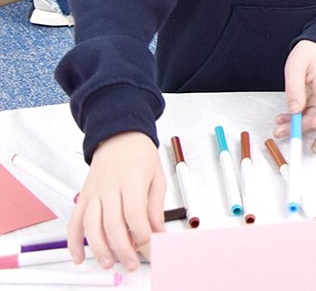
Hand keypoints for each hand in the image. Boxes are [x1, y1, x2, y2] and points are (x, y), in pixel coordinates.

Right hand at [68, 132, 164, 271]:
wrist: (120, 136)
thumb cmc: (140, 154)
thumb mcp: (156, 177)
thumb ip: (156, 207)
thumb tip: (159, 232)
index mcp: (132, 180)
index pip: (134, 214)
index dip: (142, 234)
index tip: (151, 246)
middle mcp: (109, 187)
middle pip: (113, 224)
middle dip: (123, 248)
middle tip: (132, 263)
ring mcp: (93, 193)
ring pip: (91, 226)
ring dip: (99, 249)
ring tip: (109, 263)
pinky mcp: (83, 197)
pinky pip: (74, 222)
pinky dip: (72, 242)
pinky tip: (79, 257)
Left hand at [275, 40, 315, 151]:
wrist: (315, 50)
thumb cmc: (309, 54)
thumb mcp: (296, 65)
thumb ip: (295, 87)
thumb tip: (295, 109)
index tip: (315, 123)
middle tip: (311, 147)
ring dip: (301, 130)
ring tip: (281, 130)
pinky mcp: (315, 106)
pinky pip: (307, 120)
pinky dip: (295, 124)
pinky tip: (282, 122)